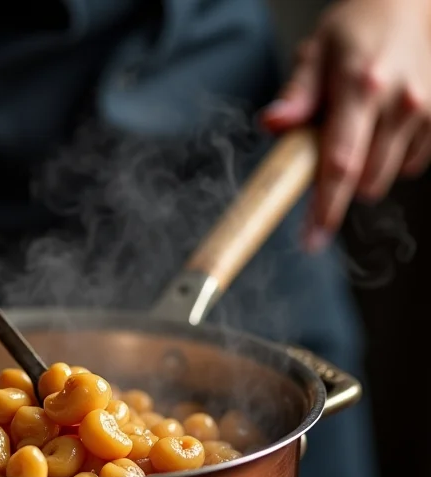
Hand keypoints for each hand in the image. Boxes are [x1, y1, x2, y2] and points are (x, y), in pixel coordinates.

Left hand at [261, 0, 430, 250]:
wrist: (410, 3)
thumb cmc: (355, 29)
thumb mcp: (315, 52)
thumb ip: (296, 94)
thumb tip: (273, 124)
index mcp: (360, 88)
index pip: (340, 165)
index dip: (325, 210)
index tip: (311, 240)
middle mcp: (398, 104)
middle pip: (364, 183)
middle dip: (336, 187)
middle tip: (322, 156)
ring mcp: (424, 113)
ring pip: (386, 180)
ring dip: (362, 175)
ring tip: (353, 134)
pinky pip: (411, 166)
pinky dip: (389, 162)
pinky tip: (379, 133)